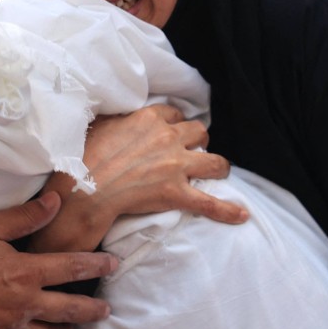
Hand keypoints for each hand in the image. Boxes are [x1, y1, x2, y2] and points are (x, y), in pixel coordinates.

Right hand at [0, 192, 116, 328]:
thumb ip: (25, 216)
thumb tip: (56, 201)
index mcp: (24, 273)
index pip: (73, 268)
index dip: (97, 265)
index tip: (113, 264)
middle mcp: (24, 304)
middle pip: (72, 310)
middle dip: (93, 310)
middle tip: (106, 309)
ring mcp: (10, 328)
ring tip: (78, 325)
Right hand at [32, 104, 247, 252]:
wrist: (86, 186)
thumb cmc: (85, 155)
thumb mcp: (100, 123)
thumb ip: (117, 117)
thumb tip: (117, 113)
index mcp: (150, 118)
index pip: (174, 113)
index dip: (175, 123)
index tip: (171, 130)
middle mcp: (168, 138)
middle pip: (198, 132)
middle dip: (198, 141)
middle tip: (192, 150)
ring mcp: (175, 166)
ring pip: (214, 162)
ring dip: (217, 167)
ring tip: (217, 172)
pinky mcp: (176, 192)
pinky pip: (209, 203)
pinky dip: (227, 210)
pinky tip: (242, 215)